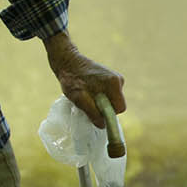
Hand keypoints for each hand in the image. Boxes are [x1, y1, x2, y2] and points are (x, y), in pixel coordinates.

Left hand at [44, 33, 126, 149]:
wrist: (67, 61)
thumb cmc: (72, 79)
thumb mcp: (79, 98)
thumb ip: (92, 112)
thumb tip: (102, 125)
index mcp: (114, 83)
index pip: (119, 108)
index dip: (108, 114)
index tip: (95, 111)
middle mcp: (119, 80)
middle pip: (116, 104)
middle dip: (104, 107)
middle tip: (88, 102)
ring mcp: (116, 78)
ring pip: (112, 100)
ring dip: (101, 102)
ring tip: (86, 94)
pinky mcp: (111, 78)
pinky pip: (109, 94)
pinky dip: (100, 96)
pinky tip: (89, 90)